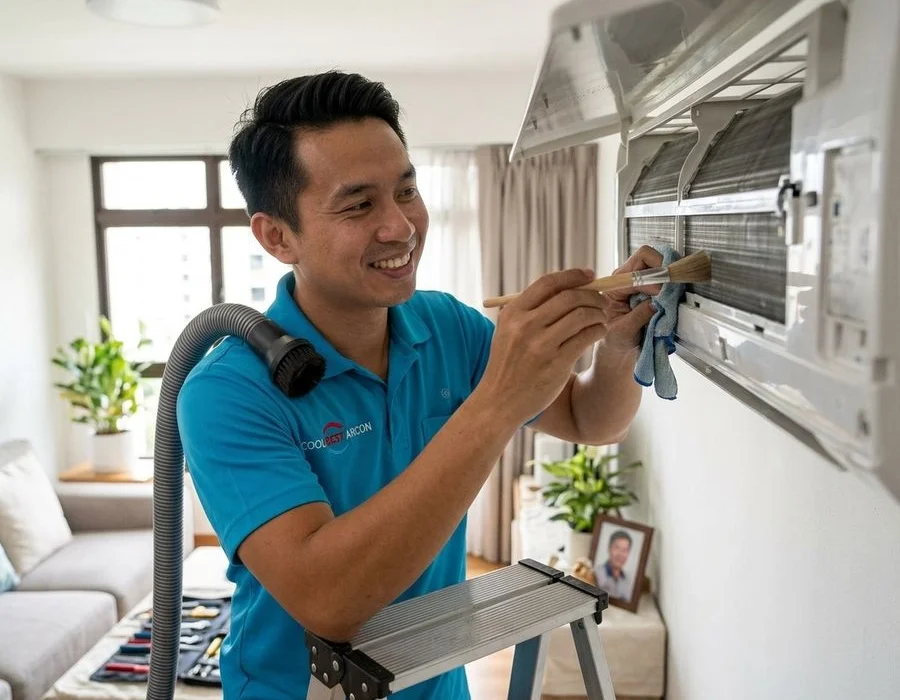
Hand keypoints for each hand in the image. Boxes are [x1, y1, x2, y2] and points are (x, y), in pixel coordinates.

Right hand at [477, 268, 610, 424]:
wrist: (499, 401)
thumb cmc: (508, 365)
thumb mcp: (507, 331)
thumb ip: (530, 310)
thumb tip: (567, 287)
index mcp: (513, 313)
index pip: (548, 283)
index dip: (573, 276)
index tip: (590, 275)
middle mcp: (525, 325)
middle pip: (569, 297)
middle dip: (592, 296)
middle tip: (602, 301)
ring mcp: (541, 344)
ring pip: (582, 316)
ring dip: (598, 314)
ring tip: (602, 318)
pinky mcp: (557, 363)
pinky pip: (586, 337)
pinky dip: (598, 331)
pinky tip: (599, 332)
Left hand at [597, 245, 662, 353]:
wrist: (617, 350)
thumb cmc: (614, 340)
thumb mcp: (624, 331)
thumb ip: (640, 315)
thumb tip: (656, 302)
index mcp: (614, 286)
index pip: (636, 267)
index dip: (653, 278)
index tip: (661, 294)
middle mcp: (626, 279)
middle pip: (647, 257)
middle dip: (663, 268)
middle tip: (671, 286)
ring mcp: (640, 282)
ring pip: (658, 264)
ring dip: (668, 276)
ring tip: (671, 293)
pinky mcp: (651, 288)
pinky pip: (665, 277)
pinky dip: (672, 284)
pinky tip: (671, 298)